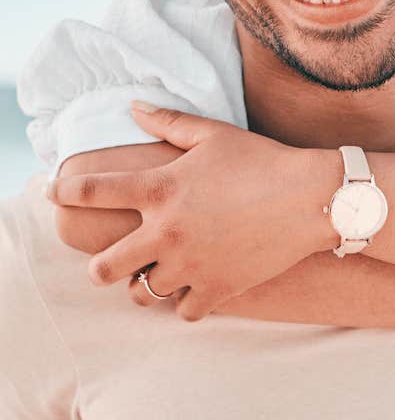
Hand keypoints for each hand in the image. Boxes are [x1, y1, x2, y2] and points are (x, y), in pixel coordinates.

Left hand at [46, 103, 338, 320]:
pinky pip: (182, 312)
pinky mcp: (217, 289)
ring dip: (145, 283)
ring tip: (162, 269)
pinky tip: (196, 283)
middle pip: (102, 268)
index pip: (93, 191)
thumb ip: (168, 122)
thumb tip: (132, 107)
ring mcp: (190, 265)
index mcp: (161, 189)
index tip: (56, 193)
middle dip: (102, 264)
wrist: (312, 196)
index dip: (66, 191)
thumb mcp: (214, 134)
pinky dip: (185, 301)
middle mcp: (166, 232)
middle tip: (116, 257)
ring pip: (140, 294)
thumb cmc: (262, 159)